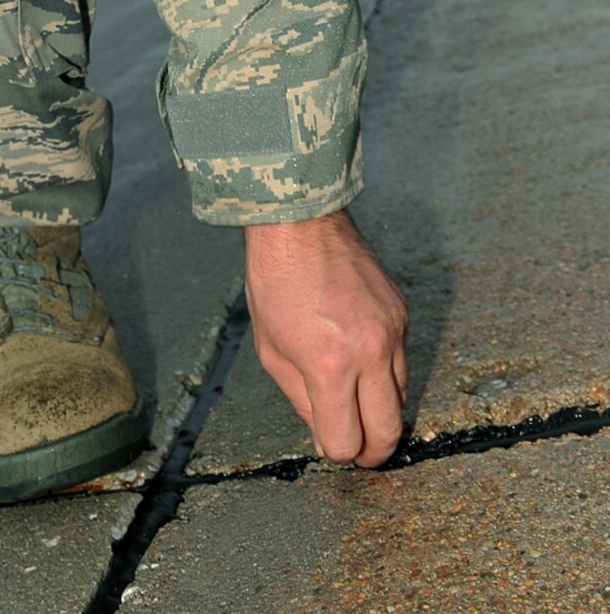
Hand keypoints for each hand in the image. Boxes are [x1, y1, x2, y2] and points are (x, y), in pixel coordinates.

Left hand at [243, 208, 406, 467]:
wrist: (299, 222)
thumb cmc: (275, 282)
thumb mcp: (272, 350)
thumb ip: (302, 400)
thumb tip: (327, 433)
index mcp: (330, 366)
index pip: (347, 441)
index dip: (337, 450)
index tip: (331, 444)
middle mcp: (369, 353)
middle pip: (389, 430)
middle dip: (374, 450)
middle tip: (360, 452)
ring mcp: (392, 332)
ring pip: (402, 397)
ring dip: (381, 410)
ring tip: (358, 406)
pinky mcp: (402, 313)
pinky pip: (402, 361)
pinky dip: (385, 372)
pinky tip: (361, 360)